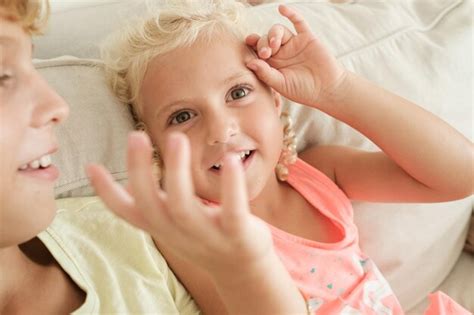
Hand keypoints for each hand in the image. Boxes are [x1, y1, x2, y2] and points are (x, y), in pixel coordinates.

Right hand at [87, 131, 273, 279]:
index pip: (127, 212)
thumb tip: (109, 179)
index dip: (106, 192)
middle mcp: (178, 232)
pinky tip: (231, 160)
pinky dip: (231, 186)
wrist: (241, 269)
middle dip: (139, 171)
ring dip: (177, 171)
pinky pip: (232, 210)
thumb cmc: (200, 236)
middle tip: (136, 135)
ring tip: (176, 138)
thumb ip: (145, 203)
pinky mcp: (237, 233)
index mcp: (160, 226)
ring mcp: (207, 235)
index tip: (90, 165)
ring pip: (183, 206)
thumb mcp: (168, 222)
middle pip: (150, 204)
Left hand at [246, 4, 346, 106]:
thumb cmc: (302, 90)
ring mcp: (293, 44)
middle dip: (263, 43)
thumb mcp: (281, 84)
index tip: (249, 46)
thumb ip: (265, 74)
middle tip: (265, 53)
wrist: (326, 89)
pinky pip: (298, 22)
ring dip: (273, 34)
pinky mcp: (307, 38)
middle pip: (266, 39)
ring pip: (278, 30)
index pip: (257, 50)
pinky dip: (291, 14)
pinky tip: (282, 8)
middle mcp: (281, 52)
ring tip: (275, 44)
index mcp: (271, 63)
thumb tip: (249, 62)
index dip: (252, 46)